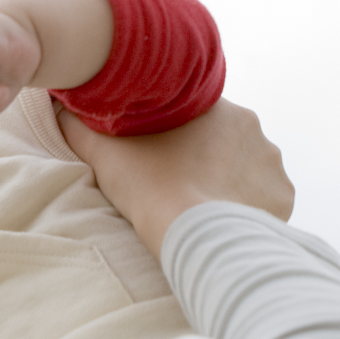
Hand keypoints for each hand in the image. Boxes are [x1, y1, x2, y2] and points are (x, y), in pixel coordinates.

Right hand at [59, 99, 294, 259]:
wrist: (193, 234)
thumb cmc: (147, 188)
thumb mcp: (103, 151)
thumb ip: (78, 124)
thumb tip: (57, 104)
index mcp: (217, 108)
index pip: (199, 114)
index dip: (181, 135)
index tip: (165, 157)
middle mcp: (254, 130)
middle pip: (228, 142)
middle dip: (209, 159)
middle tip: (182, 184)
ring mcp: (272, 164)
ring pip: (249, 168)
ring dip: (231, 183)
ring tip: (205, 206)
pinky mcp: (282, 197)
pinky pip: (267, 199)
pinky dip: (251, 208)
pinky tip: (227, 221)